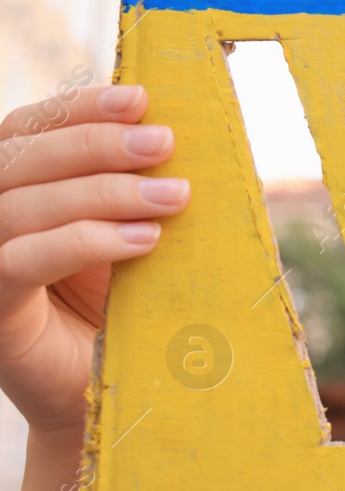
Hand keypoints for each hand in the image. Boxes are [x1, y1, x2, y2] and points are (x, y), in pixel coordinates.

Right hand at [0, 85, 187, 446]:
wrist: (116, 392)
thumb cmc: (130, 302)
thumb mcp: (134, 229)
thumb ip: (140, 183)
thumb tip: (181, 131)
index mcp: (14, 189)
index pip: (26, 129)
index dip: (77, 107)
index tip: (141, 98)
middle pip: (17, 159)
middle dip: (95, 143)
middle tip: (164, 142)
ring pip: (19, 205)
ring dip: (102, 192)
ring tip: (173, 196)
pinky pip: (21, 260)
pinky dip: (84, 241)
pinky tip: (144, 240)